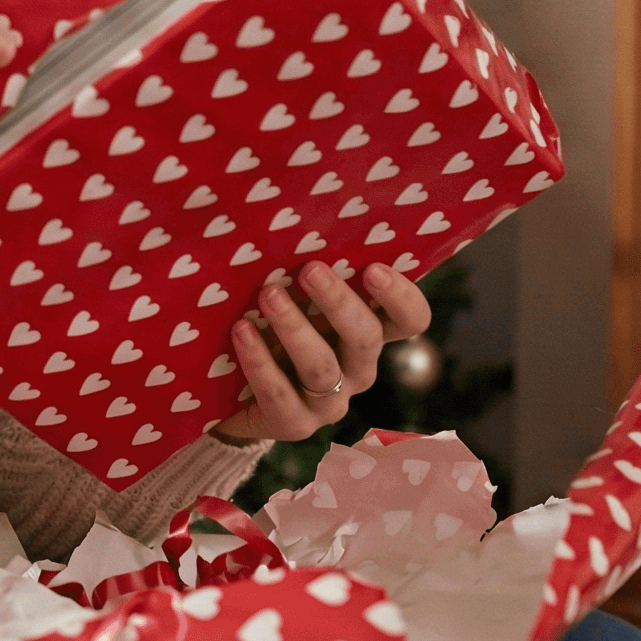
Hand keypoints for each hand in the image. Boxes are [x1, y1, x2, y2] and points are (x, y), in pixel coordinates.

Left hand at [211, 258, 431, 443]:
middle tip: (309, 270)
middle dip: (338, 301)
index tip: (373, 268)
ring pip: (322, 367)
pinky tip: (241, 331)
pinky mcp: (294, 424)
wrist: (230, 393)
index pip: (410, 319)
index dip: (401, 297)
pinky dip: (259, 360)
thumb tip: (295, 216)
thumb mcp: (294, 297)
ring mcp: (329, 402)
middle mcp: (357, 368)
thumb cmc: (269, 326)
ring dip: (295, 328)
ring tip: (268, 295)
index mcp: (367, 333)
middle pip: (366, 338)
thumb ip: (304, 269)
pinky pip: (280, 394)